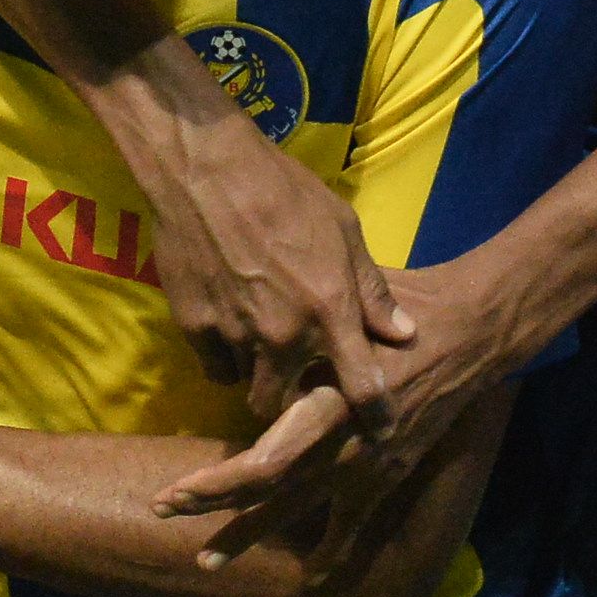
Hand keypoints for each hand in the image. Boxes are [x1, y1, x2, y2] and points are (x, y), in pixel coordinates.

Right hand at [115, 85, 413, 432]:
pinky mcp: (193, 326)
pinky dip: (225, 356)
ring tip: (260, 348)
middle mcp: (283, 335)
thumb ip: (371, 290)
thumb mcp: (344, 230)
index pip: (363, 388)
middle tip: (297, 382)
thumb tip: (403, 333)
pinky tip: (228, 327)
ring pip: (247, 387)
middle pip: (287, 406)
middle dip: (294, 404)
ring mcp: (234, 334)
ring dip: (258, 375)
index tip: (382, 428)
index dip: (377, 417)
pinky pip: (214, 365)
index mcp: (328, 311)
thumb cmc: (284, 190)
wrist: (205, 168)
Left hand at [162, 258, 526, 541]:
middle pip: (268, 491)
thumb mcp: (335, 320)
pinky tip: (310, 579)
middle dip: (213, 504)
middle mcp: (342, 447)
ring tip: (207, 559)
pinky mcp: (389, 472)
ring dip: (249, 533)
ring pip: (299, 510)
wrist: (466, 334)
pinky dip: (333, 555)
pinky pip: (356, 525)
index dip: (217, 486)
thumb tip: (241, 337)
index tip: (174, 492)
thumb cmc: (392, 314)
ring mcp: (367, 467)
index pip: (263, 464)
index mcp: (325, 408)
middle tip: (163, 509)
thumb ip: (294, 339)